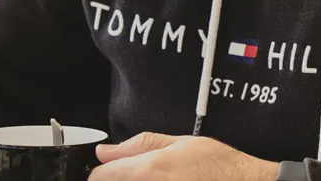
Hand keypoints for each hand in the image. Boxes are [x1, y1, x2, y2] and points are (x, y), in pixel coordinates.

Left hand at [91, 132, 278, 180]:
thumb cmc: (218, 166)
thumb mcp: (180, 143)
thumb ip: (140, 145)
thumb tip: (106, 150)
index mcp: (149, 170)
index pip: (101, 177)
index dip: (102, 173)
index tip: (107, 172)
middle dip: (118, 180)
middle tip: (144, 174)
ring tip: (160, 178)